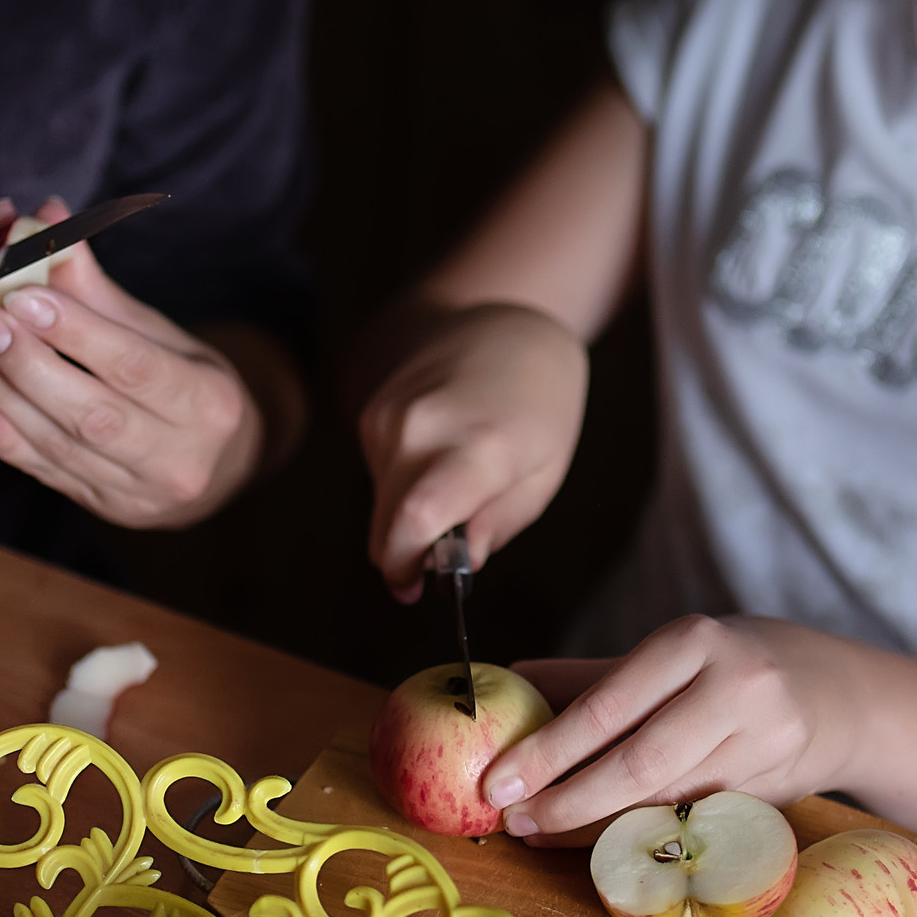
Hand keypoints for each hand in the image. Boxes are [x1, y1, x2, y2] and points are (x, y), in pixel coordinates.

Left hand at [0, 199, 263, 527]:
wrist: (214, 462)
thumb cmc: (182, 380)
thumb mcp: (156, 332)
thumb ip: (96, 287)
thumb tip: (47, 219)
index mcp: (209, 402)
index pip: (137, 365)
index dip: (78, 331)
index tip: (23, 295)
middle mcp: (181, 456)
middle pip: (95, 413)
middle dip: (30, 365)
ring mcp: (143, 492)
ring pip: (64, 445)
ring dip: (6, 397)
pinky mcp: (107, 509)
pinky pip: (50, 475)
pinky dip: (8, 445)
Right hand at [358, 303, 587, 601]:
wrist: (506, 329)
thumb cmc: (540, 408)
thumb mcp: (544, 475)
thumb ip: (499, 523)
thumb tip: (459, 562)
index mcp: (478, 447)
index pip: (417, 519)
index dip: (407, 564)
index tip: (415, 588)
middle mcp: (422, 429)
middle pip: (387, 522)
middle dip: (402, 556)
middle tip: (429, 570)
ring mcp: (391, 417)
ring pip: (381, 503)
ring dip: (405, 519)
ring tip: (452, 493)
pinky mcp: (373, 413)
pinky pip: (378, 475)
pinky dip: (400, 488)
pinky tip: (434, 464)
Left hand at [484, 617, 858, 845]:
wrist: (846, 698)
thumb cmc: (740, 666)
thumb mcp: (675, 651)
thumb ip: (595, 674)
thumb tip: (514, 682)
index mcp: (694, 642)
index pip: (607, 705)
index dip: (548, 750)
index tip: (498, 780)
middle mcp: (735, 691)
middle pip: (638, 764)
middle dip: (567, 801)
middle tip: (513, 821)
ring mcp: (762, 748)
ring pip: (665, 803)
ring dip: (594, 828)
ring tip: (540, 834)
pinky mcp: (775, 796)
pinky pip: (693, 826)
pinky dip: (641, 838)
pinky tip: (600, 845)